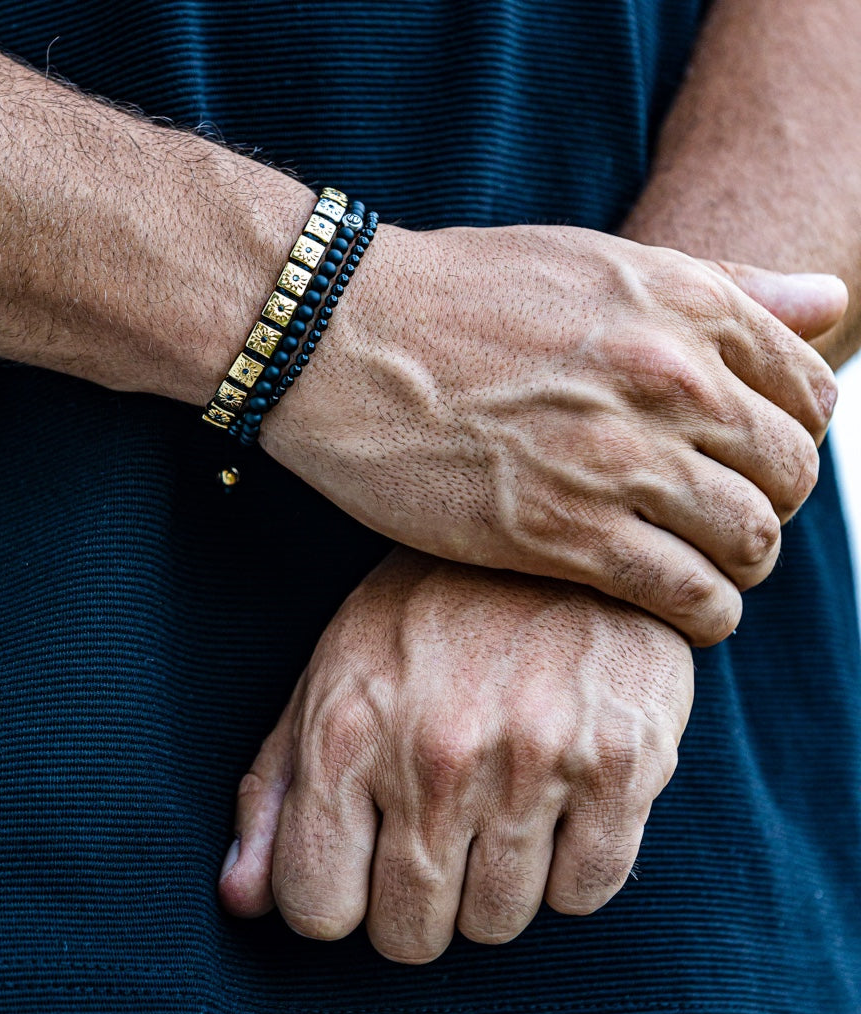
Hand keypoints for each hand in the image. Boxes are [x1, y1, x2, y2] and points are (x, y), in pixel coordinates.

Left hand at [218, 548, 692, 963]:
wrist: (550, 536)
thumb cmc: (426, 610)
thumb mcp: (330, 674)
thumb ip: (276, 789)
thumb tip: (238, 900)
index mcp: (347, 732)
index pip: (317, 908)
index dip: (337, 898)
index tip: (362, 865)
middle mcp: (435, 755)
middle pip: (410, 935)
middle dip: (416, 900)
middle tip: (436, 832)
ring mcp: (532, 761)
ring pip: (499, 923)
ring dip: (492, 883)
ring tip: (497, 803)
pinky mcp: (620, 763)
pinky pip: (584, 893)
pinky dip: (566, 867)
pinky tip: (556, 801)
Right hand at [263, 225, 844, 643]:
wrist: (338, 339)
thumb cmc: (457, 296)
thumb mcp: (595, 262)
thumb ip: (721, 284)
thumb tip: (831, 300)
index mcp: (682, 305)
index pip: (810, 396)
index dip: (792, 441)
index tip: (748, 466)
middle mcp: (666, 379)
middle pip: (789, 475)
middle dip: (770, 509)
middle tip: (726, 527)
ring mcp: (615, 458)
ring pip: (747, 541)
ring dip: (740, 568)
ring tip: (706, 574)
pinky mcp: (558, 531)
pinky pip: (684, 594)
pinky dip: (703, 615)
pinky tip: (681, 614)